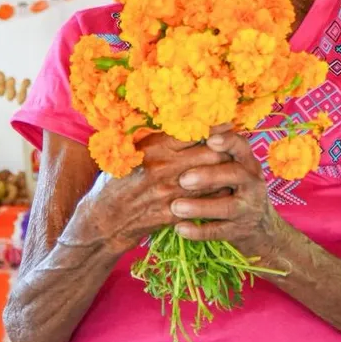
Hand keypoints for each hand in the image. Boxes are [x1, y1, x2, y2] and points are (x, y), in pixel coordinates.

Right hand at [70, 131, 230, 253]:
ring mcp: (170, 193)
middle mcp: (163, 169)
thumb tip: (175, 120)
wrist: (104, 221)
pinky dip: (217, 194)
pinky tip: (225, 189)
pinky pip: (204, 202)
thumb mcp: (127, 153)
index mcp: (152, 149)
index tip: (227, 122)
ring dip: (225, 170)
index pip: (191, 132)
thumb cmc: (115, 182)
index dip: (213, 126)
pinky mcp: (173, 213)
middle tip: (236, 144)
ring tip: (236, 164)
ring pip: (211, 177)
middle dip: (226, 147)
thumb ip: (152, 139)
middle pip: (208, 152)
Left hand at [170, 129, 283, 258]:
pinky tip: (180, 228)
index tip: (209, 140)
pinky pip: (219, 232)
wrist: (261, 228)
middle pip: (235, 175)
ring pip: (227, 206)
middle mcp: (252, 183)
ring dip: (200, 207)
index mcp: (247, 162)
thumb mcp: (233, 166)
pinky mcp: (239, 231)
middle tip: (183, 179)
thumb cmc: (235, 189)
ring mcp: (248, 208)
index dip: (227, 142)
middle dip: (209, 176)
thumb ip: (214, 151)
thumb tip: (183, 126)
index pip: (241, 146)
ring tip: (175, 207)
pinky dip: (199, 231)